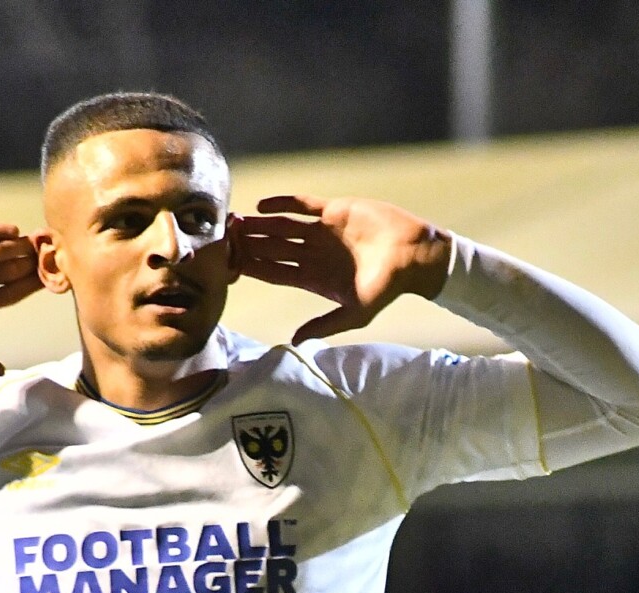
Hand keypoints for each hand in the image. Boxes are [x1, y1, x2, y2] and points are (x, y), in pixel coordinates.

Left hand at [232, 194, 451, 343]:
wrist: (414, 256)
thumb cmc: (387, 288)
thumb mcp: (355, 313)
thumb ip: (323, 325)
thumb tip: (293, 343)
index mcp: (313, 279)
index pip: (274, 273)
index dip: (253, 269)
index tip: (230, 266)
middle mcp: (313, 254)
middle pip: (272, 249)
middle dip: (249, 245)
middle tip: (224, 239)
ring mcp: (322, 232)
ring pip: (282, 227)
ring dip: (259, 225)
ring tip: (235, 221)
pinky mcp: (334, 211)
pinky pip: (302, 205)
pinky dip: (283, 204)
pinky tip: (262, 206)